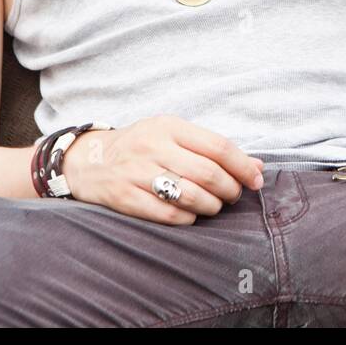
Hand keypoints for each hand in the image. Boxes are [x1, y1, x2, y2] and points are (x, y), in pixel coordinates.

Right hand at [60, 115, 264, 224]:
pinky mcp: (124, 197)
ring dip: (211, 206)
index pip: (218, 146)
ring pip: (191, 195)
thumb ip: (213, 149)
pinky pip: (169, 214)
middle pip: (208, 173)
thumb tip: (258, 167)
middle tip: (232, 196)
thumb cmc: (141, 148)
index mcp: (169, 126)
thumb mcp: (173, 136)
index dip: (243, 166)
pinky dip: (189, 218)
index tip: (256, 180)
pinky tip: (191, 214)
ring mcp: (136, 173)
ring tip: (213, 206)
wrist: (87, 161)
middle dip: (229, 190)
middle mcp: (153, 147)